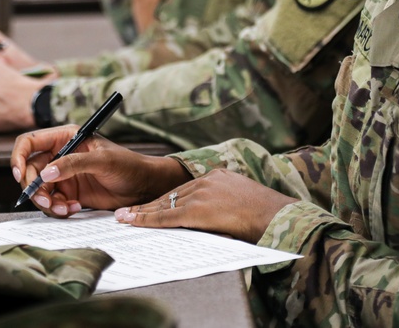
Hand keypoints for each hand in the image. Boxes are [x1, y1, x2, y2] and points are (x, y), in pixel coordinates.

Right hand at [11, 126, 190, 216]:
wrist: (143, 187)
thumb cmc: (128, 165)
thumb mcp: (103, 160)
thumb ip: (74, 164)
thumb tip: (47, 173)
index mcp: (65, 137)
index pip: (29, 142)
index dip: (19, 157)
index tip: (20, 175)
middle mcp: (60, 155)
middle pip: (30, 170)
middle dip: (34, 188)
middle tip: (47, 201)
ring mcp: (63, 175)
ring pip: (38, 190)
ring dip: (45, 202)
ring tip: (64, 209)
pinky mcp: (69, 193)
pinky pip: (51, 203)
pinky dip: (57, 209)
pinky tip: (74, 209)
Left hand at [115, 169, 297, 243]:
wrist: (277, 216)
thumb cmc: (267, 214)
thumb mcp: (244, 198)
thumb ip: (226, 202)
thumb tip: (218, 216)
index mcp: (218, 176)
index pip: (183, 189)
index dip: (163, 199)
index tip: (149, 205)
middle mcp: (207, 181)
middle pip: (169, 195)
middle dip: (147, 205)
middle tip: (126, 212)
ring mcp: (201, 195)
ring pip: (164, 204)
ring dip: (141, 212)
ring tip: (122, 218)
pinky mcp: (198, 211)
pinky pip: (166, 217)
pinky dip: (146, 220)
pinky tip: (131, 221)